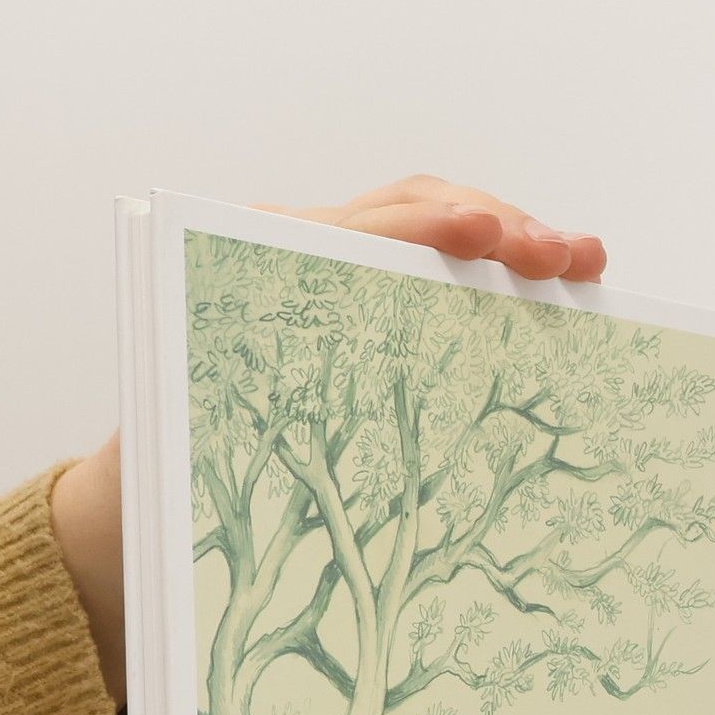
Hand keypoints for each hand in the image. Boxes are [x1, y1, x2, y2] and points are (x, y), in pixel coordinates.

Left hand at [51, 176, 607, 708]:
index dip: (426, 227)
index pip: (354, 230)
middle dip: (498, 226)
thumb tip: (336, 482)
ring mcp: (330, 278)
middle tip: (566, 256)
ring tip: (580, 266)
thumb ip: (268, 460)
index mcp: (246, 281)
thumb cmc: (164, 485)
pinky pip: (431, 272)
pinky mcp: (358, 311)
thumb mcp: (211, 470)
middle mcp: (288, 261)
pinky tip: (551, 293)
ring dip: (511, 245)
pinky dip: (493, 277)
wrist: (134, 502)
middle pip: (412, 212)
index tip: (481, 236)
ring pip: (432, 231)